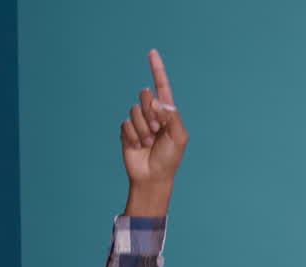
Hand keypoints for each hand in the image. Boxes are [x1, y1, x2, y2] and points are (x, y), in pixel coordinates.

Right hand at [120, 49, 188, 209]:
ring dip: (143, 129)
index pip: (162, 86)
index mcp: (168, 112)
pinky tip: (138, 147)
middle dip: (151, 113)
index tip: (152, 52)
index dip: (157, 69)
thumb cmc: (170, 158)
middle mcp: (152, 113)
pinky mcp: (127, 131)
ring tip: (149, 143)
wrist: (153, 176)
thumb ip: (172, 117)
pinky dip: (134, 137)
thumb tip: (158, 101)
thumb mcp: (179, 137)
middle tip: (157, 130)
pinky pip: (126, 124)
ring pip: (135, 111)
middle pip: (146, 95)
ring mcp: (139, 122)